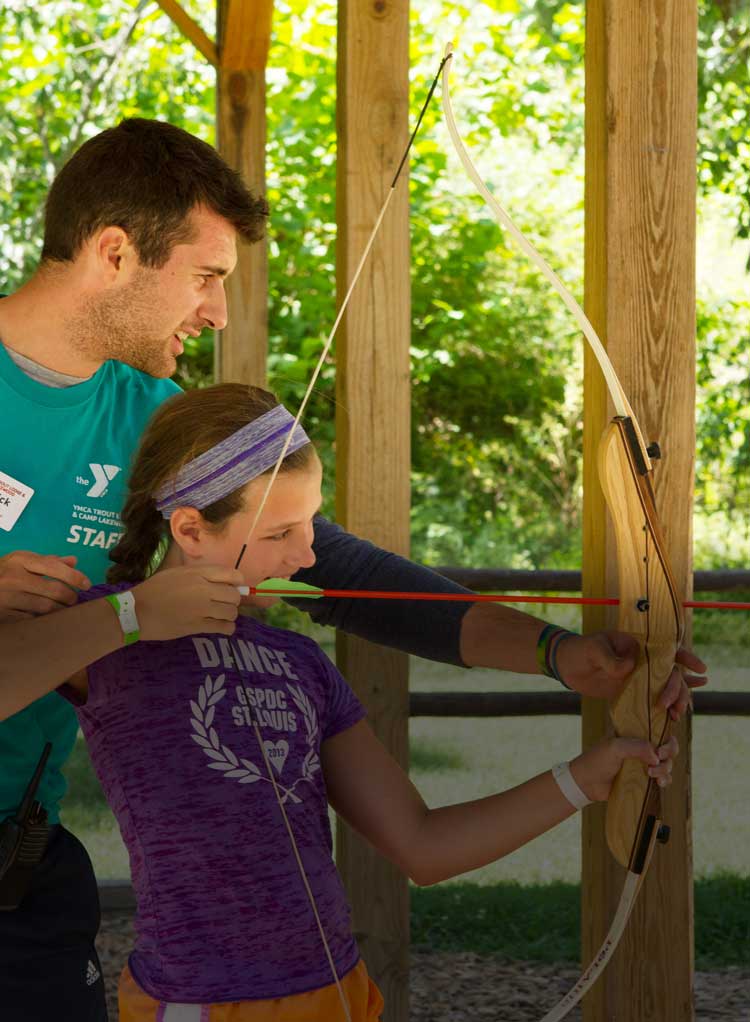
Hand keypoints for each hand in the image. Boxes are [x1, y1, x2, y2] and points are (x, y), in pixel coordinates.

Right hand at [0, 550, 90, 620]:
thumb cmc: (3, 572)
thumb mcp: (21, 561)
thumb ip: (48, 561)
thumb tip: (73, 561)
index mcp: (20, 559)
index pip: (54, 567)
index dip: (75, 577)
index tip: (87, 584)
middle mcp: (13, 577)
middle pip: (54, 590)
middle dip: (70, 597)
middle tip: (73, 600)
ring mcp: (7, 597)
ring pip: (45, 608)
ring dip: (58, 610)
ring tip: (61, 608)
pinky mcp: (3, 614)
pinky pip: (32, 619)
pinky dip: (41, 619)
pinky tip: (43, 616)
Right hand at [133, 565, 244, 639]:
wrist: (136, 611)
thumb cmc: (153, 589)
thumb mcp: (176, 572)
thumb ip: (199, 574)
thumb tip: (220, 579)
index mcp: (198, 573)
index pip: (232, 574)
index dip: (237, 582)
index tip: (233, 587)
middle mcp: (203, 589)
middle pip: (234, 595)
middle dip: (232, 600)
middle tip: (223, 604)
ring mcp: (202, 608)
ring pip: (232, 612)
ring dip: (229, 615)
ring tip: (220, 616)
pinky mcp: (197, 626)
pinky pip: (224, 627)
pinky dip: (227, 628)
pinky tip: (221, 627)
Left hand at [556, 633, 707, 719]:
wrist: (565, 665)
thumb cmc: (580, 650)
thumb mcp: (594, 649)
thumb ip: (610, 658)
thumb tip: (629, 666)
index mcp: (638, 644)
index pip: (668, 649)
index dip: (686, 657)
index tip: (699, 668)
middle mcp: (643, 660)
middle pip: (671, 673)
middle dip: (677, 689)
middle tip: (670, 705)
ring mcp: (638, 677)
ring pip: (667, 687)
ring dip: (677, 699)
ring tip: (678, 713)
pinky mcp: (631, 692)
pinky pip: (652, 698)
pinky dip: (665, 705)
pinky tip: (677, 714)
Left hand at [570, 734, 678, 802]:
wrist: (586, 784)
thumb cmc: (596, 760)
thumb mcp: (614, 748)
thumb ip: (636, 747)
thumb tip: (657, 755)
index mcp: (634, 734)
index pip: (658, 730)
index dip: (666, 737)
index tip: (661, 748)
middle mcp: (642, 748)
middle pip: (667, 747)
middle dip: (669, 753)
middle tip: (659, 758)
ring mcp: (643, 763)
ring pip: (667, 763)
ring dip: (665, 768)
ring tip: (651, 774)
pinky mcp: (644, 779)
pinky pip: (662, 778)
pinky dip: (665, 779)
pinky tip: (659, 783)